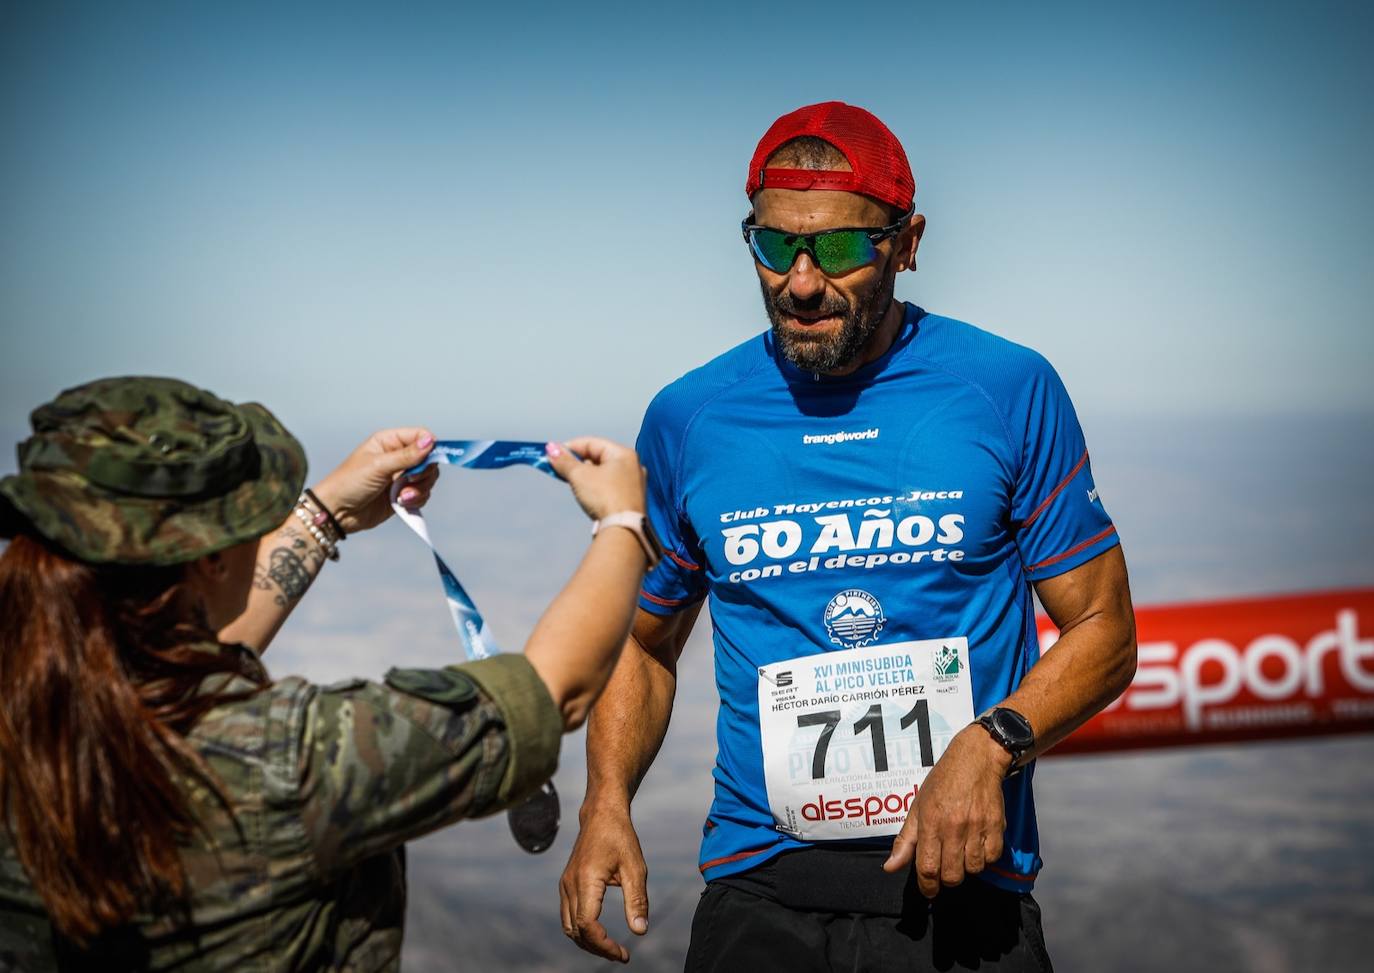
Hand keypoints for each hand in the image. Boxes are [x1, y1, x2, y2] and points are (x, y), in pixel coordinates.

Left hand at [310, 428, 438, 534]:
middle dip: (424, 473)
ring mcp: (401, 477)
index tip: (429, 461)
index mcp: (389, 442)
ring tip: (401, 497)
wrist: (337, 513)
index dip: (430, 447)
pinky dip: (416, 499)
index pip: (420, 436)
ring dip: (420, 489)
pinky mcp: (403, 494)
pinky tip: (401, 503)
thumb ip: (407, 455)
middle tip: (410, 480)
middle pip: (429, 459)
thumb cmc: (350, 483)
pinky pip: (422, 494)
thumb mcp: (379, 466)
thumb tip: (430, 441)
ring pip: (427, 479)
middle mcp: (398, 457)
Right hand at [543, 437, 645, 521]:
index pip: (592, 442)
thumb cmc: (605, 497)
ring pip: (603, 473)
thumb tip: (551, 449)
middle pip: (598, 457)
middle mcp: (632, 466)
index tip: (553, 453)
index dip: (571, 447)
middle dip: (577, 462)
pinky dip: (595, 487)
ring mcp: (633, 484)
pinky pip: (609, 486)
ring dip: (585, 475)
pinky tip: (586, 495)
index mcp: (624, 454)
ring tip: (573, 482)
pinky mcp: (630, 500)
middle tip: (560, 469)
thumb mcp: (580, 476)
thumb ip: (564, 461)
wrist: (624, 529)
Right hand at [559, 804, 649, 962]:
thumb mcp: (636, 868)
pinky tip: (600, 933)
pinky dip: (581, 930)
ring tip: (611, 948)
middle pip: (576, 931)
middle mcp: (570, 885)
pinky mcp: (566, 884)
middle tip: (621, 955)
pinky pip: (568, 916)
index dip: (604, 945)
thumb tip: (640, 931)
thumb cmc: (620, 837)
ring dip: (588, 942)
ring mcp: (565, 884)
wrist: (601, 814)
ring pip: (569, 927)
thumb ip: (637, 900)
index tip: (623, 954)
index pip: (588, 926)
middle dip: (597, 948)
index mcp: (586, 880)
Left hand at [882, 723, 1010, 896]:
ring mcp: (977, 826)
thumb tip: (890, 867)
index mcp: (930, 822)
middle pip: (951, 875)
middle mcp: (953, 826)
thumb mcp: (917, 807)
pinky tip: (978, 845)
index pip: (927, 867)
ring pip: (973, 869)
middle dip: (946, 878)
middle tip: (945, 868)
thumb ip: (905, 840)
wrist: (976, 760)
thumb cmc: (943, 782)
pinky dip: (985, 858)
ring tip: (962, 852)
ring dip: (966, 867)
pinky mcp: (997, 825)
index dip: (927, 886)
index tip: (928, 890)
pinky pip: (992, 858)